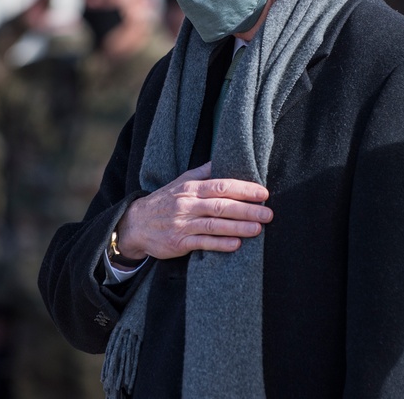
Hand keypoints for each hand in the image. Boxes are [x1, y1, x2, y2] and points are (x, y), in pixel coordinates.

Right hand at [114, 162, 271, 259]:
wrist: (135, 224)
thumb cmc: (164, 201)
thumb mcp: (181, 182)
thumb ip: (203, 172)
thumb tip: (223, 158)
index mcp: (191, 188)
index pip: (221, 186)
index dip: (243, 189)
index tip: (263, 193)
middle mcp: (187, 205)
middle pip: (221, 206)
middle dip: (247, 209)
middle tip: (268, 213)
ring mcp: (183, 224)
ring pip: (215, 225)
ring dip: (238, 227)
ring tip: (258, 229)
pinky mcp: (178, 243)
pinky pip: (203, 243)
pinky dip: (220, 244)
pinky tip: (236, 244)